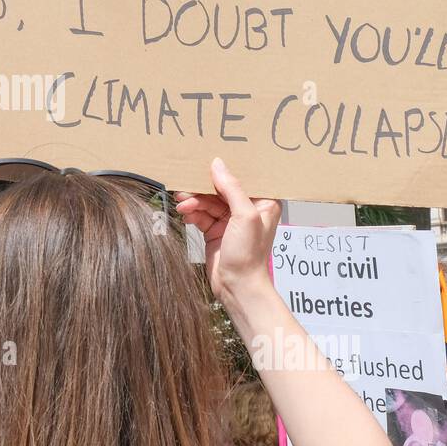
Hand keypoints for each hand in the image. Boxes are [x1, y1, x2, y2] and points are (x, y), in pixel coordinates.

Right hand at [174, 158, 280, 306]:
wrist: (236, 285)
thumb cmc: (249, 255)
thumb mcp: (244, 216)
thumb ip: (231, 188)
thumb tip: (218, 164)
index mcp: (263, 202)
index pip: (244, 178)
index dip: (227, 169)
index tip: (209, 160)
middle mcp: (247, 209)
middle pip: (222, 188)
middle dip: (203, 187)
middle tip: (186, 184)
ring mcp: (230, 220)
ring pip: (208, 201)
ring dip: (194, 201)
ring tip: (182, 203)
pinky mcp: (215, 230)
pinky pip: (200, 214)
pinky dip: (192, 212)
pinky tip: (185, 213)